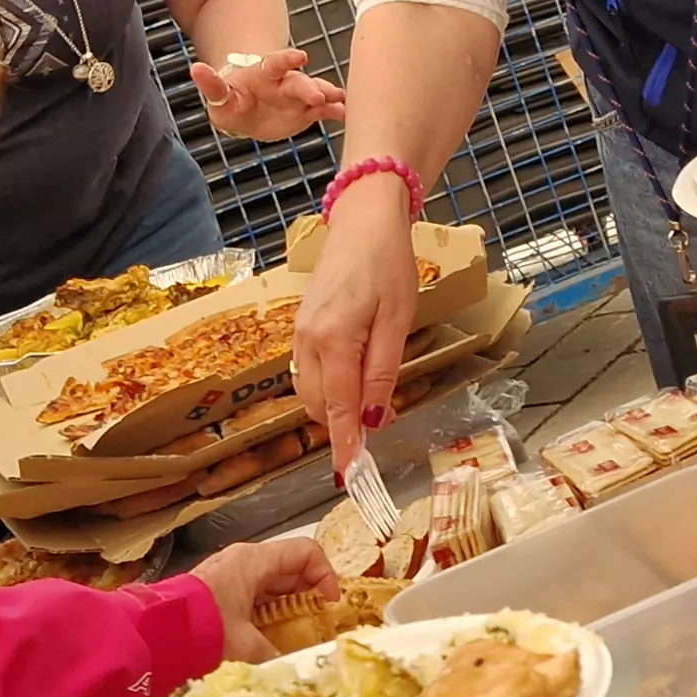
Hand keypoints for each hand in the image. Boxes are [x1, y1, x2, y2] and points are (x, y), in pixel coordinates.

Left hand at [189, 536, 340, 664]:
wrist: (152, 634)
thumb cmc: (200, 628)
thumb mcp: (246, 645)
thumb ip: (276, 657)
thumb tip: (295, 672)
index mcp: (254, 561)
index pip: (306, 553)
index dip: (326, 576)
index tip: (330, 606)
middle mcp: (243, 562)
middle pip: (292, 570)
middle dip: (310, 597)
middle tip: (319, 626)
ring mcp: (229, 576)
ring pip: (273, 586)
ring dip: (289, 608)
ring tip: (297, 637)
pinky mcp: (218, 593)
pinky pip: (254, 598)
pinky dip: (268, 615)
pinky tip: (269, 640)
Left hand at [193, 50, 348, 142]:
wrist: (246, 109)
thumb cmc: (232, 98)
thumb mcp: (219, 95)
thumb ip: (211, 84)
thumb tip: (195, 68)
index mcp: (264, 74)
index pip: (276, 63)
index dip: (287, 59)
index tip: (300, 56)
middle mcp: (285, 83)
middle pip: (299, 82)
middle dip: (311, 87)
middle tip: (322, 95)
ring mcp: (298, 97)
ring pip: (316, 94)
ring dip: (329, 96)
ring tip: (342, 100)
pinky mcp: (306, 113)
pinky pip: (323, 111)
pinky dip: (335, 112)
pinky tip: (346, 114)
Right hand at [291, 192, 420, 477]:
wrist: (362, 220)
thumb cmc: (388, 264)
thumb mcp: (397, 320)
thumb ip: (383, 372)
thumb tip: (372, 418)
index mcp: (332, 341)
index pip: (336, 408)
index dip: (343, 445)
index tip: (348, 476)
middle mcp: (306, 341)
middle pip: (318, 405)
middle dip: (343, 425)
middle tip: (381, 423)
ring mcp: (299, 333)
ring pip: (310, 391)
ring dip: (335, 406)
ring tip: (372, 401)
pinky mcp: (300, 326)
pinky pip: (309, 371)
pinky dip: (328, 385)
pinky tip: (354, 376)